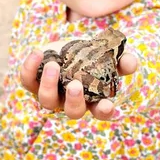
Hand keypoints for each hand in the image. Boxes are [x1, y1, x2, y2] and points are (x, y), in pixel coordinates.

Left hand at [20, 50, 136, 119]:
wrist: (66, 47)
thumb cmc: (92, 56)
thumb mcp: (109, 56)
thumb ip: (122, 60)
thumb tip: (131, 62)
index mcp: (93, 99)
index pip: (100, 112)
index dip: (104, 111)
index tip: (107, 105)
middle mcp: (71, 102)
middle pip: (73, 111)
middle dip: (74, 100)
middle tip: (75, 84)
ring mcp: (51, 94)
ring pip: (47, 101)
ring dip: (49, 85)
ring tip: (53, 65)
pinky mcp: (33, 83)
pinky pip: (28, 81)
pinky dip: (29, 69)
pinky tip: (37, 53)